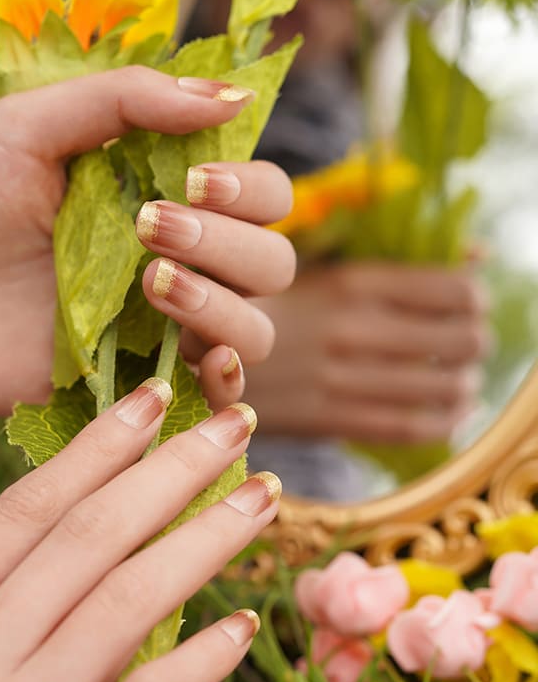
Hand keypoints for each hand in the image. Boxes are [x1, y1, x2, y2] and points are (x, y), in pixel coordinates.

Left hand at [0, 67, 291, 413]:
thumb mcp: (28, 124)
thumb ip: (128, 101)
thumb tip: (235, 100)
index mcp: (153, 194)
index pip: (258, 195)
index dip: (249, 191)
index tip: (191, 182)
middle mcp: (165, 260)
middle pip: (269, 263)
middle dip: (232, 246)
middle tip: (148, 230)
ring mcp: (148, 328)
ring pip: (255, 329)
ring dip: (227, 307)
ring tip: (152, 285)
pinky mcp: (121, 385)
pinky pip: (210, 395)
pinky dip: (227, 382)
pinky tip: (201, 360)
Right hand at [0, 383, 280, 681]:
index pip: (26, 510)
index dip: (95, 449)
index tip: (151, 401)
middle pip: (90, 537)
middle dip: (171, 471)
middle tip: (234, 423)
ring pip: (126, 603)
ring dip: (203, 542)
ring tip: (260, 498)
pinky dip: (191, 667)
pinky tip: (239, 629)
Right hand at [244, 262, 489, 442]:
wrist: (200, 353)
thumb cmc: (265, 303)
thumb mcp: (319, 264)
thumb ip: (391, 263)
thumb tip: (481, 253)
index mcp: (352, 282)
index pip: (456, 290)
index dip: (474, 300)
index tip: (466, 306)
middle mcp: (354, 329)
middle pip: (463, 341)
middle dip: (474, 342)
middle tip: (463, 343)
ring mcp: (343, 378)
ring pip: (445, 387)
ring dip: (463, 383)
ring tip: (456, 377)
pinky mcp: (330, 420)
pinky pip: (412, 427)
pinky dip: (444, 422)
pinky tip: (445, 411)